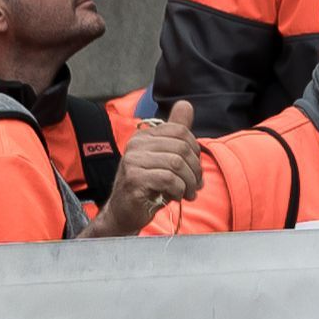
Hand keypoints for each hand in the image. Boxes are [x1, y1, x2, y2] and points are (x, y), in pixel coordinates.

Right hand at [86, 113, 202, 235]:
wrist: (124, 213)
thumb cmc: (148, 187)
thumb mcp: (165, 157)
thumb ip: (175, 133)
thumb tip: (186, 105)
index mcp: (144, 136)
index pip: (180, 131)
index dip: (195, 150)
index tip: (194, 169)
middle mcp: (136, 144)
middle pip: (181, 148)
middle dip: (195, 170)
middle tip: (195, 185)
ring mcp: (132, 161)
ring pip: (177, 164)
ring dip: (189, 182)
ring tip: (188, 193)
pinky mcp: (133, 179)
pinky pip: (168, 179)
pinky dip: (178, 190)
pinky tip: (176, 196)